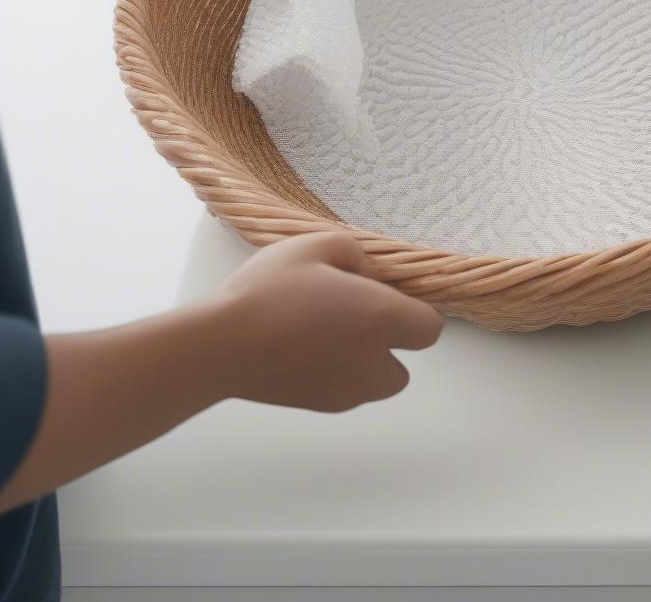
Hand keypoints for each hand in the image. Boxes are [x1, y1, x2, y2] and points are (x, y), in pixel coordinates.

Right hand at [203, 232, 442, 411]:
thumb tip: (366, 278)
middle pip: (404, 363)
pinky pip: (345, 390)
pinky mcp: (321, 407)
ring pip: (375, 381)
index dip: (410, 310)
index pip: (429, 327)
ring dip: (362, 361)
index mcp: (380, 319)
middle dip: (386, 342)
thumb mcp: (316, 243)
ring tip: (321, 332)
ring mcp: (348, 391)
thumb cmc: (269, 290)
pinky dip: (335, 374)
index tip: (379, 294)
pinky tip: (301, 350)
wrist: (221, 345)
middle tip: (348, 314)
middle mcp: (373, 362)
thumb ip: (356, 254)